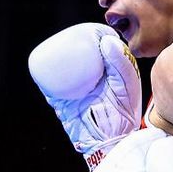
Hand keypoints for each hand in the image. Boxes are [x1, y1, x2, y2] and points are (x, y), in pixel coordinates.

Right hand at [28, 23, 141, 170]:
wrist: (110, 141)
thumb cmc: (123, 115)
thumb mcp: (127, 85)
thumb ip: (121, 63)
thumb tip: (107, 40)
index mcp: (108, 77)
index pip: (100, 52)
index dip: (96, 39)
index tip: (94, 30)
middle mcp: (90, 83)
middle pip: (80, 60)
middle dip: (75, 46)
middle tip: (74, 35)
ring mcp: (74, 93)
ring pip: (63, 71)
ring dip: (58, 58)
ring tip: (59, 45)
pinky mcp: (61, 104)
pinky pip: (50, 87)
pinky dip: (45, 77)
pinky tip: (45, 64)